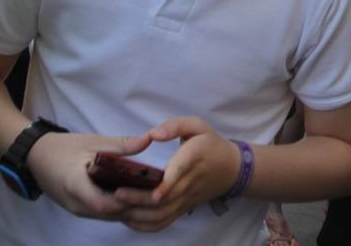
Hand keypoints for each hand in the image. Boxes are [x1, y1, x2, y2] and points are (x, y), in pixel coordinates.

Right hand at [25, 131, 150, 221]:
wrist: (36, 157)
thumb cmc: (64, 147)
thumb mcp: (93, 142)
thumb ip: (121, 145)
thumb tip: (149, 139)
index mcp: (76, 185)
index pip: (104, 203)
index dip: (127, 199)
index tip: (149, 189)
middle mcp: (77, 204)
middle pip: (111, 213)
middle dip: (135, 205)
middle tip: (161, 193)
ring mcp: (78, 210)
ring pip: (110, 216)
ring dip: (129, 207)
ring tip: (153, 194)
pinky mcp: (80, 210)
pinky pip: (104, 213)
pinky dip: (120, 207)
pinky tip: (136, 196)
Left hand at [113, 117, 239, 232]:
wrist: (232, 169)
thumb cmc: (211, 144)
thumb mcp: (197, 126)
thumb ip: (174, 126)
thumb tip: (152, 134)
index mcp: (194, 157)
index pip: (180, 171)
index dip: (167, 184)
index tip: (153, 192)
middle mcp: (190, 181)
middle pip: (166, 197)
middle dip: (141, 199)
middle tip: (117, 194)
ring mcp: (187, 198)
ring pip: (164, 213)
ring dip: (141, 215)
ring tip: (118, 208)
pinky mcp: (183, 208)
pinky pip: (165, 221)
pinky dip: (147, 225)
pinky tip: (129, 220)